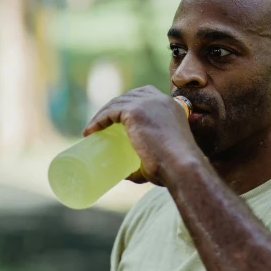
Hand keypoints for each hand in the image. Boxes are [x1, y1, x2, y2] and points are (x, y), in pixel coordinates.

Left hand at [82, 85, 200, 185]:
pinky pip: (111, 112)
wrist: (180, 166)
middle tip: (102, 126)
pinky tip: (90, 131)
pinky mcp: (135, 111)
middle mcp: (160, 100)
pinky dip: (98, 120)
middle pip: (129, 96)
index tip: (117, 120)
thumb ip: (145, 163)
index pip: (146, 95)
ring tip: (92, 130)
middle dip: (113, 108)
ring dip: (102, 114)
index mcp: (172, 106)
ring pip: (117, 103)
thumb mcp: (162, 156)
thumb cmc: (174, 168)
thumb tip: (126, 174)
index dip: (129, 104)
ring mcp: (147, 103)